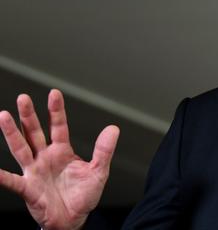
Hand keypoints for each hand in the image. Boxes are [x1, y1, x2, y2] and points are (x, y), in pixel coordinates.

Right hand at [0, 89, 119, 229]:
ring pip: (21, 148)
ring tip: (4, 116)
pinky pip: (12, 181)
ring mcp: (34, 171)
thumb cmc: (83, 196)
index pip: (58, 126)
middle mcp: (45, 157)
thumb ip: (104, 150)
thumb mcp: (99, 171)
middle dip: (29, 116)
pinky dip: (2, 176)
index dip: (56, 111)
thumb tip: (113, 128)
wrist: (73, 220)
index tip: (54, 93)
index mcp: (62, 151)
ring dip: (12, 133)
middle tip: (23, 97)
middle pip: (35, 132)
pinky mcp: (28, 188)